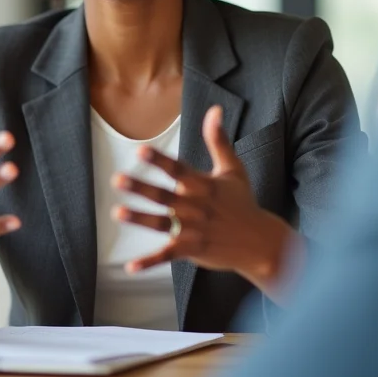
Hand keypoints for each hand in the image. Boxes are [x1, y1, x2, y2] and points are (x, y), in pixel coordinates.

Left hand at [112, 105, 301, 298]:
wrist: (260, 241)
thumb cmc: (242, 201)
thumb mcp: (232, 168)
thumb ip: (218, 140)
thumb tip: (215, 110)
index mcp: (203, 185)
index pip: (177, 169)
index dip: (159, 160)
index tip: (140, 151)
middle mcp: (196, 206)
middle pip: (164, 195)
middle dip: (141, 187)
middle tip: (118, 178)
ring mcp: (193, 229)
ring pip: (161, 223)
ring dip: (139, 218)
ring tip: (117, 211)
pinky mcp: (193, 249)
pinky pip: (167, 255)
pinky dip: (149, 262)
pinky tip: (130, 266)